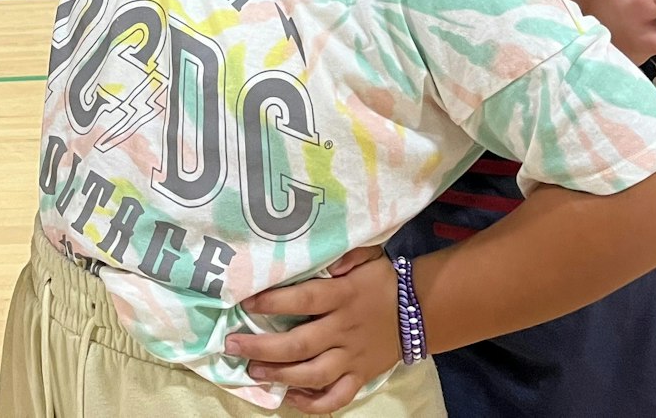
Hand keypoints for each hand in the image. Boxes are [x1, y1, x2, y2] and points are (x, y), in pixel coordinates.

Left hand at [230, 247, 398, 413]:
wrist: (422, 311)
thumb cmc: (383, 279)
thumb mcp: (366, 255)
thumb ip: (343, 252)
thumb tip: (320, 254)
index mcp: (343, 296)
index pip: (304, 298)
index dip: (274, 301)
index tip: (245, 302)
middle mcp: (344, 329)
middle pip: (300, 344)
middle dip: (262, 347)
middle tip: (233, 345)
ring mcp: (352, 357)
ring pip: (313, 375)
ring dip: (280, 376)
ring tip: (253, 371)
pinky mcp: (360, 376)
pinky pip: (337, 397)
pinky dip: (314, 404)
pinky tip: (291, 398)